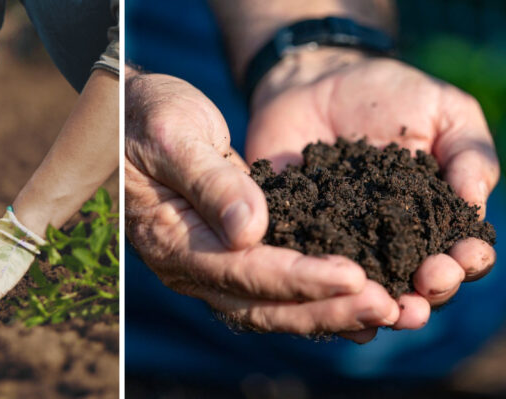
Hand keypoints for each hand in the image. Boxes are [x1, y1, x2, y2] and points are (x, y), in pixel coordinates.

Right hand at [125, 71, 400, 339]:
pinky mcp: (228, 253)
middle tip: (385, 307)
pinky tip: (355, 296)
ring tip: (384, 310)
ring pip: (269, 307)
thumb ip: (211, 183)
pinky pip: (272, 288)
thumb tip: (250, 231)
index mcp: (171, 241)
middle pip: (260, 306)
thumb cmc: (146, 117)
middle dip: (323, 309)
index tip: (353, 276)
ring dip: (326, 312)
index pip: (240, 270)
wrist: (131, 114)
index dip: (298, 277)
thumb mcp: (174, 136)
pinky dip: (313, 297)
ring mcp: (207, 264)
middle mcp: (188, 266)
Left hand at [246, 48, 498, 339]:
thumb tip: (474, 205)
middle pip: (416, 285)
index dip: (467, 261)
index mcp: (435, 219)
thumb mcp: (443, 111)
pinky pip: (306, 274)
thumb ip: (468, 154)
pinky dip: (315, 294)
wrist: (313, 80)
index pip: (460, 253)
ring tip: (388, 310)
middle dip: (429, 292)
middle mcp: (392, 244)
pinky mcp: (297, 240)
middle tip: (427, 284)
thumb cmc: (388, 94)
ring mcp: (343, 246)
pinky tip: (325, 303)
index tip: (464, 256)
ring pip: (364, 292)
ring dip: (379, 307)